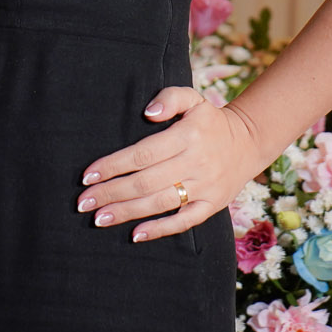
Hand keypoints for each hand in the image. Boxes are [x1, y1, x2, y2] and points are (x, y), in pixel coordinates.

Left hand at [77, 86, 263, 242]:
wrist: (249, 142)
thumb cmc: (208, 120)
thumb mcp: (192, 98)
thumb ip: (170, 98)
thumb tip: (148, 111)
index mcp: (187, 137)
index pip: (142, 155)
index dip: (113, 166)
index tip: (87, 176)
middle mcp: (196, 163)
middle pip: (145, 182)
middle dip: (111, 193)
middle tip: (83, 203)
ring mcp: (205, 187)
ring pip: (160, 203)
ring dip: (127, 213)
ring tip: (99, 218)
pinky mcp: (213, 205)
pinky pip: (185, 221)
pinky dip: (160, 229)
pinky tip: (135, 234)